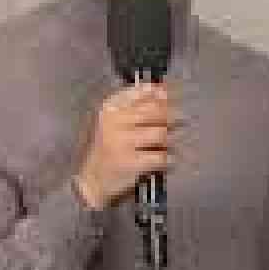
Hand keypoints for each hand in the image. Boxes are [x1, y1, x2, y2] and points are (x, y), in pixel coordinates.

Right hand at [73, 83, 173, 209]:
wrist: (91, 180)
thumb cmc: (106, 148)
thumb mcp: (113, 121)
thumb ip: (136, 104)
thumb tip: (165, 89)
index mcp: (109, 108)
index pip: (141, 91)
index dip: (161, 93)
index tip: (170, 96)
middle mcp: (114, 122)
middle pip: (155, 111)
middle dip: (171, 116)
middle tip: (177, 122)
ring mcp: (122, 142)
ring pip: (161, 133)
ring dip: (170, 140)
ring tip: (166, 144)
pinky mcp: (131, 163)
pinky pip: (162, 156)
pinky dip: (168, 159)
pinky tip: (165, 160)